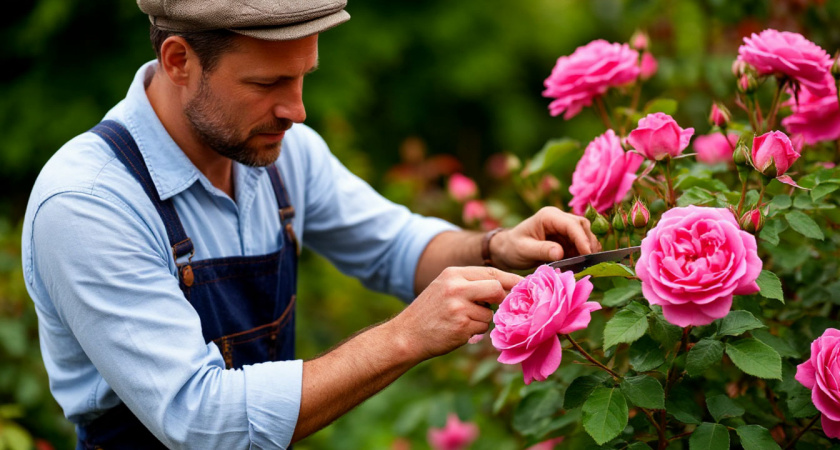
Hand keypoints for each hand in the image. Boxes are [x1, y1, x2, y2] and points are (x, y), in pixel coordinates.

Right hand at [392, 266, 521, 362]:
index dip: (511, 280)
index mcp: (452, 274)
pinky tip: (457, 330)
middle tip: (496, 307)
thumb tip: (504, 287)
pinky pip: (482, 328)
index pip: (491, 272)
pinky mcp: (461, 326)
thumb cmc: (429, 312)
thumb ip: (470, 283)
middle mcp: (456, 287)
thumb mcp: (444, 287)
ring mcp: (458, 307)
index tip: (525, 285)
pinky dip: (475, 331)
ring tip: (461, 321)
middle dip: (500, 300)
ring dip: (482, 320)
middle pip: (496, 289)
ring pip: (490, 313)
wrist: (406, 335)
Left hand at [490, 206, 600, 269]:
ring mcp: (562, 227)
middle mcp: (558, 218)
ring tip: (588, 264)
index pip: (571, 224)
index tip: (587, 254)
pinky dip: (582, 253)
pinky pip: (579, 244)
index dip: (582, 238)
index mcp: (548, 216)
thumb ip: (542, 250)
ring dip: (587, 248)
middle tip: (592, 261)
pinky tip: (582, 264)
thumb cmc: (512, 248)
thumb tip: (560, 252)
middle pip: (582, 226)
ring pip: (584, 234)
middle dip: (588, 242)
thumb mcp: (524, 250)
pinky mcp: (565, 238)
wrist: (507, 249)